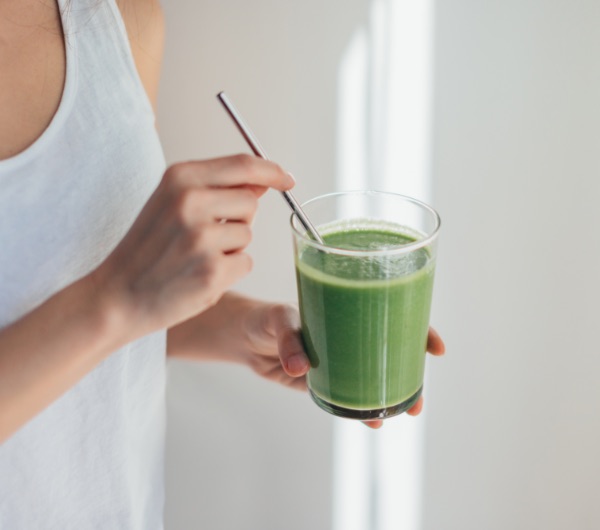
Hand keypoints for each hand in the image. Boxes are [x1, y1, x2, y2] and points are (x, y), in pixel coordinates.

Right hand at [92, 155, 293, 342]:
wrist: (116, 295)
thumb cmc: (146, 249)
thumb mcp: (171, 204)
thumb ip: (216, 188)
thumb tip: (262, 181)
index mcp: (179, 178)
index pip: (243, 165)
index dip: (272, 171)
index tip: (287, 179)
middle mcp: (191, 202)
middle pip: (251, 202)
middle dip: (239, 219)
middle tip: (205, 236)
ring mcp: (202, 238)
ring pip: (249, 235)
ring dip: (231, 248)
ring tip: (195, 257)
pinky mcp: (213, 271)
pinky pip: (246, 263)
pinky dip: (230, 272)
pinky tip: (198, 276)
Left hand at [240, 303, 444, 428]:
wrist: (244, 337)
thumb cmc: (267, 317)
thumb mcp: (278, 319)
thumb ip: (289, 339)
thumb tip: (300, 367)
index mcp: (349, 311)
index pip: (393, 316)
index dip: (420, 329)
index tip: (436, 347)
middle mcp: (350, 336)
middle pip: (392, 353)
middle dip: (413, 375)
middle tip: (420, 399)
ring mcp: (339, 361)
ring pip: (374, 379)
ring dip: (391, 397)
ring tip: (404, 413)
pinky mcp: (323, 382)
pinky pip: (347, 396)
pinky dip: (360, 409)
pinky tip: (370, 421)